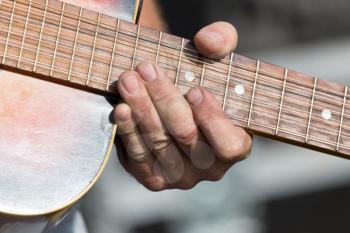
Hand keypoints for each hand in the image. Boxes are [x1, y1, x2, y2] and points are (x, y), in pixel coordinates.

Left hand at [114, 22, 251, 190]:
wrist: (176, 110)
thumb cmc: (200, 87)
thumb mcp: (216, 60)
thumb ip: (222, 43)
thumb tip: (208, 42)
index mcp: (234, 146)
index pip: (229, 144)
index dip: (213, 120)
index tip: (195, 90)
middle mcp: (209, 168)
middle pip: (187, 137)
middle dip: (165, 100)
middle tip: (146, 69)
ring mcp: (180, 177)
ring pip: (159, 144)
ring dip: (142, 110)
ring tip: (128, 81)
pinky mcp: (154, 178)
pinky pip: (139, 157)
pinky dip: (128, 132)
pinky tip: (121, 109)